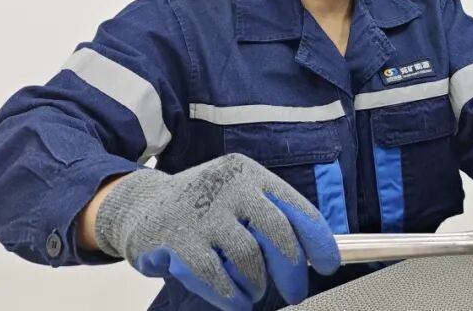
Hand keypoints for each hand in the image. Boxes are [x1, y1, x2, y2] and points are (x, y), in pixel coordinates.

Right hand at [93, 154, 340, 310]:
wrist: (142, 206)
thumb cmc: (203, 208)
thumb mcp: (239, 198)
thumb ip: (270, 218)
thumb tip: (311, 255)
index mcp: (250, 175)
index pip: (295, 209)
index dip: (318, 241)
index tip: (329, 265)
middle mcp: (229, 187)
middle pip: (277, 234)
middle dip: (292, 270)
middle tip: (295, 290)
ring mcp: (202, 212)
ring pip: (248, 259)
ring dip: (257, 284)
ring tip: (253, 290)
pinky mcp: (178, 239)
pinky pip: (217, 277)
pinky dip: (232, 296)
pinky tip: (236, 300)